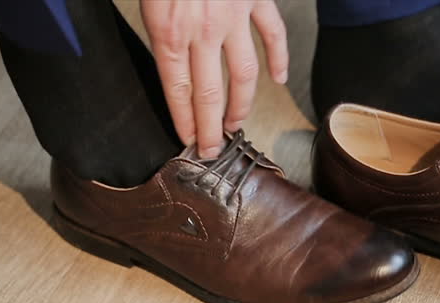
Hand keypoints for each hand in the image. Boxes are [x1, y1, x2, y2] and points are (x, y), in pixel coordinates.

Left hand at [141, 0, 287, 157]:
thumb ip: (159, 28)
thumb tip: (167, 58)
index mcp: (170, 29)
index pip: (178, 90)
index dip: (185, 120)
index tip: (188, 139)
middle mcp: (204, 29)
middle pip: (209, 93)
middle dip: (210, 128)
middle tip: (212, 149)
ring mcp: (234, 16)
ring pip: (243, 74)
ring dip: (241, 104)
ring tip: (236, 123)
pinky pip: (273, 34)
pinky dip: (280, 59)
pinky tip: (279, 78)